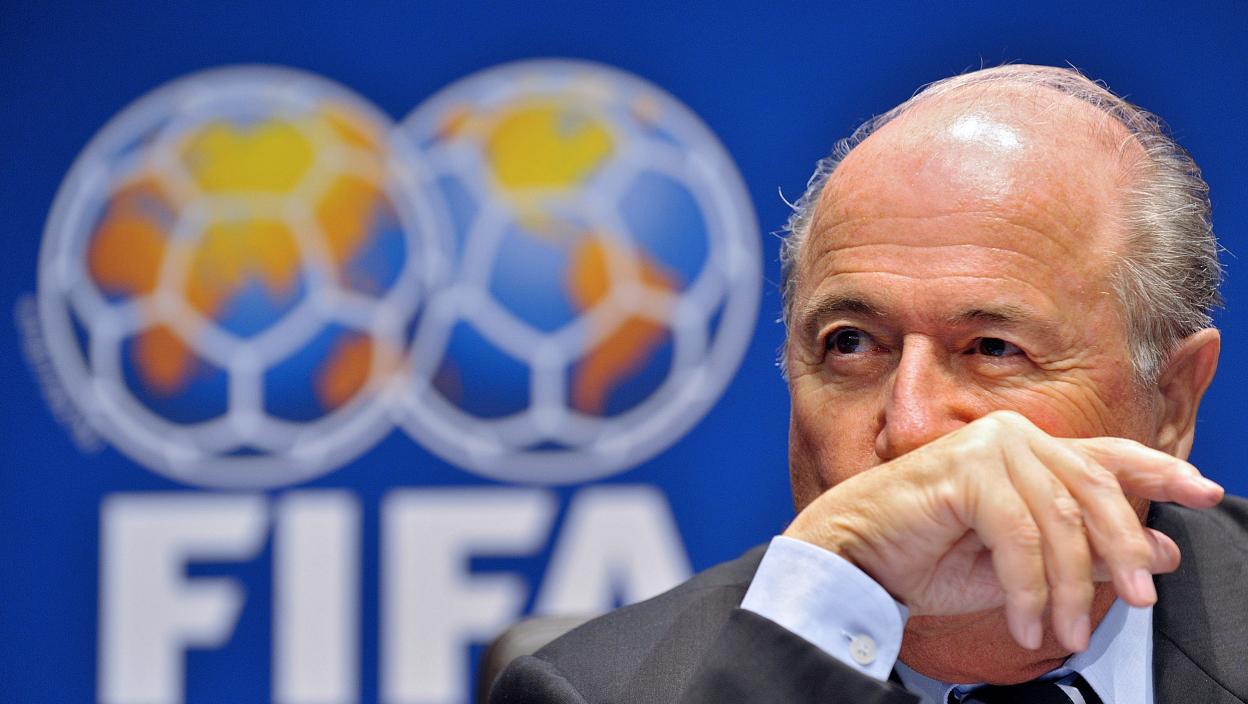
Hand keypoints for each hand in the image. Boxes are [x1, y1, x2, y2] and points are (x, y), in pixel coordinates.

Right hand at [783, 410, 1222, 651]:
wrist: (855, 556)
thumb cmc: (926, 555)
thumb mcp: (1024, 564)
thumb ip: (1087, 553)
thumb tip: (1159, 556)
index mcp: (1030, 451)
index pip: (1108, 457)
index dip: (1161, 471)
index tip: (1204, 491)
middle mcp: (1015, 437)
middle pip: (1096, 490)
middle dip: (1123, 550)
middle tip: (1139, 600)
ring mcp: (990, 447)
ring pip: (1061, 521)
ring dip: (1068, 588)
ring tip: (1063, 633)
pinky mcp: (966, 469)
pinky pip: (1019, 536)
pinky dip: (1028, 587)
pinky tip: (1024, 620)